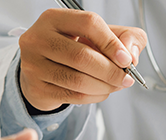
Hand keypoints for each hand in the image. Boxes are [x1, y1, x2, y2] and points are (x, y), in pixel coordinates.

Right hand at [18, 8, 146, 110]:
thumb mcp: (99, 35)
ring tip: (116, 85)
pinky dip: (95, 96)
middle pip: (82, 56)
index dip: (111, 42)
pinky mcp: (37, 88)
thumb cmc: (73, 47)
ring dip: (105, 86)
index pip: (88, 24)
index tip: (126, 58)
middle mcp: (39, 39)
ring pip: (78, 80)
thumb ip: (124, 37)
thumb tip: (131, 55)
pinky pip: (73, 96)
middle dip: (111, 71)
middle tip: (126, 78)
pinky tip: (102, 91)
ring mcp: (34, 65)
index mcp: (54, 18)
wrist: (41, 69)